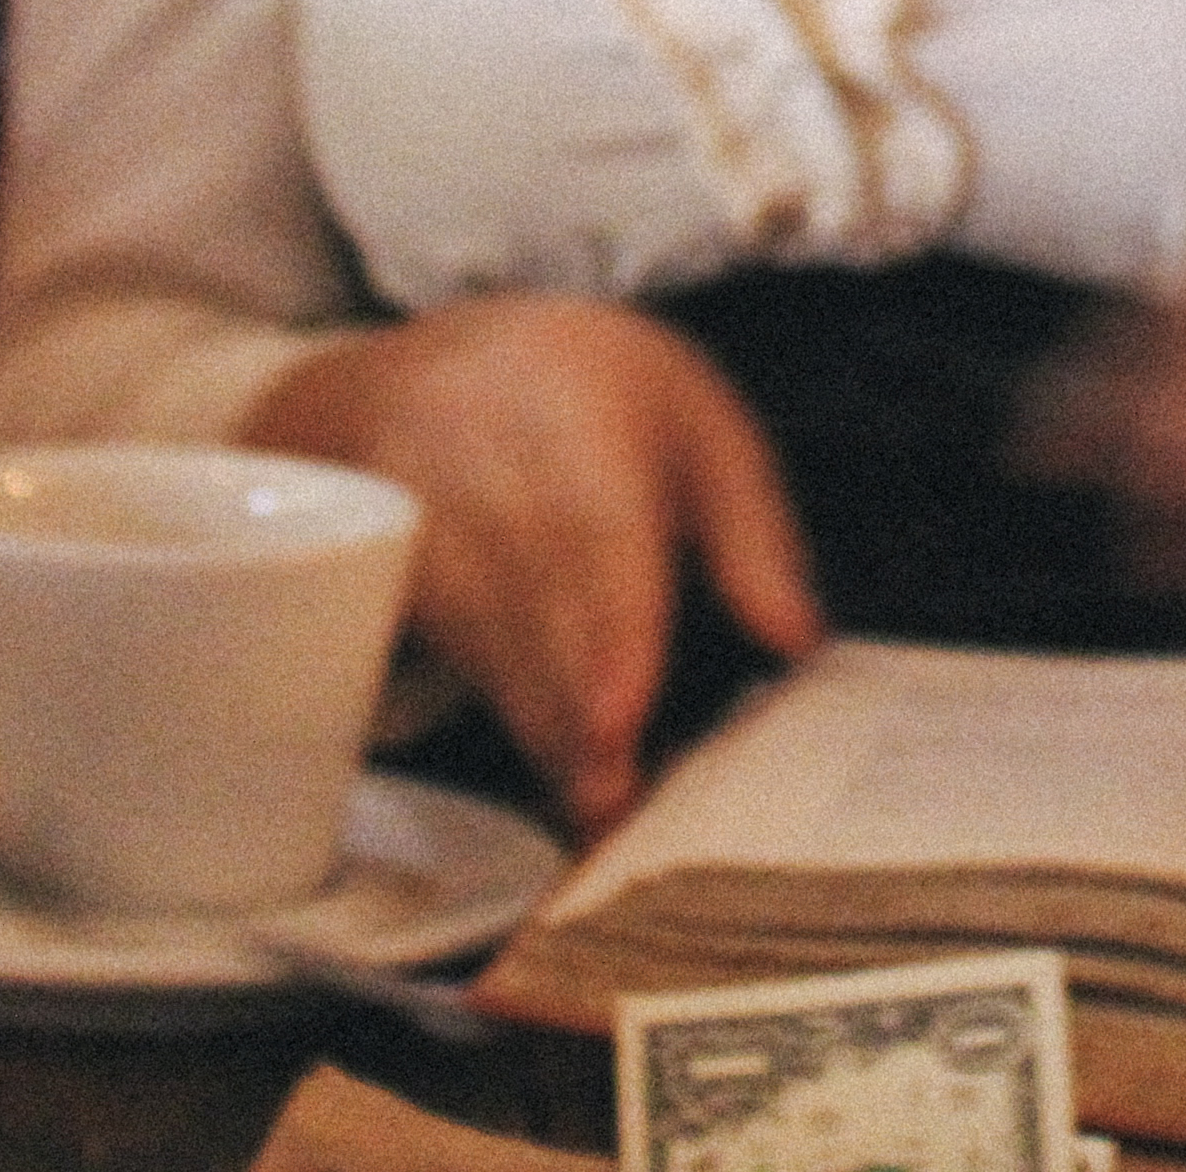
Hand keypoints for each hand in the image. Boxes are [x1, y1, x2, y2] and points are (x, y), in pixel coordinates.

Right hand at [242, 294, 823, 830]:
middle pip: (537, 611)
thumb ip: (753, 533)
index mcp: (581, 417)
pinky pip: (453, 656)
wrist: (421, 373)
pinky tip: (555, 763)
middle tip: (626, 811)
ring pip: (488, 649)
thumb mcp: (696, 421)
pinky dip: (507, 711)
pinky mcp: (388, 571)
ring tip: (604, 810)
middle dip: (581, 720)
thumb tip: (797, 639)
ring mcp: (422, 519)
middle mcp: (485, 465)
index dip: (609, 632)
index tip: (621, 719)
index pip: (595, 534)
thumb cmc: (589, 394)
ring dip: (546, 733)